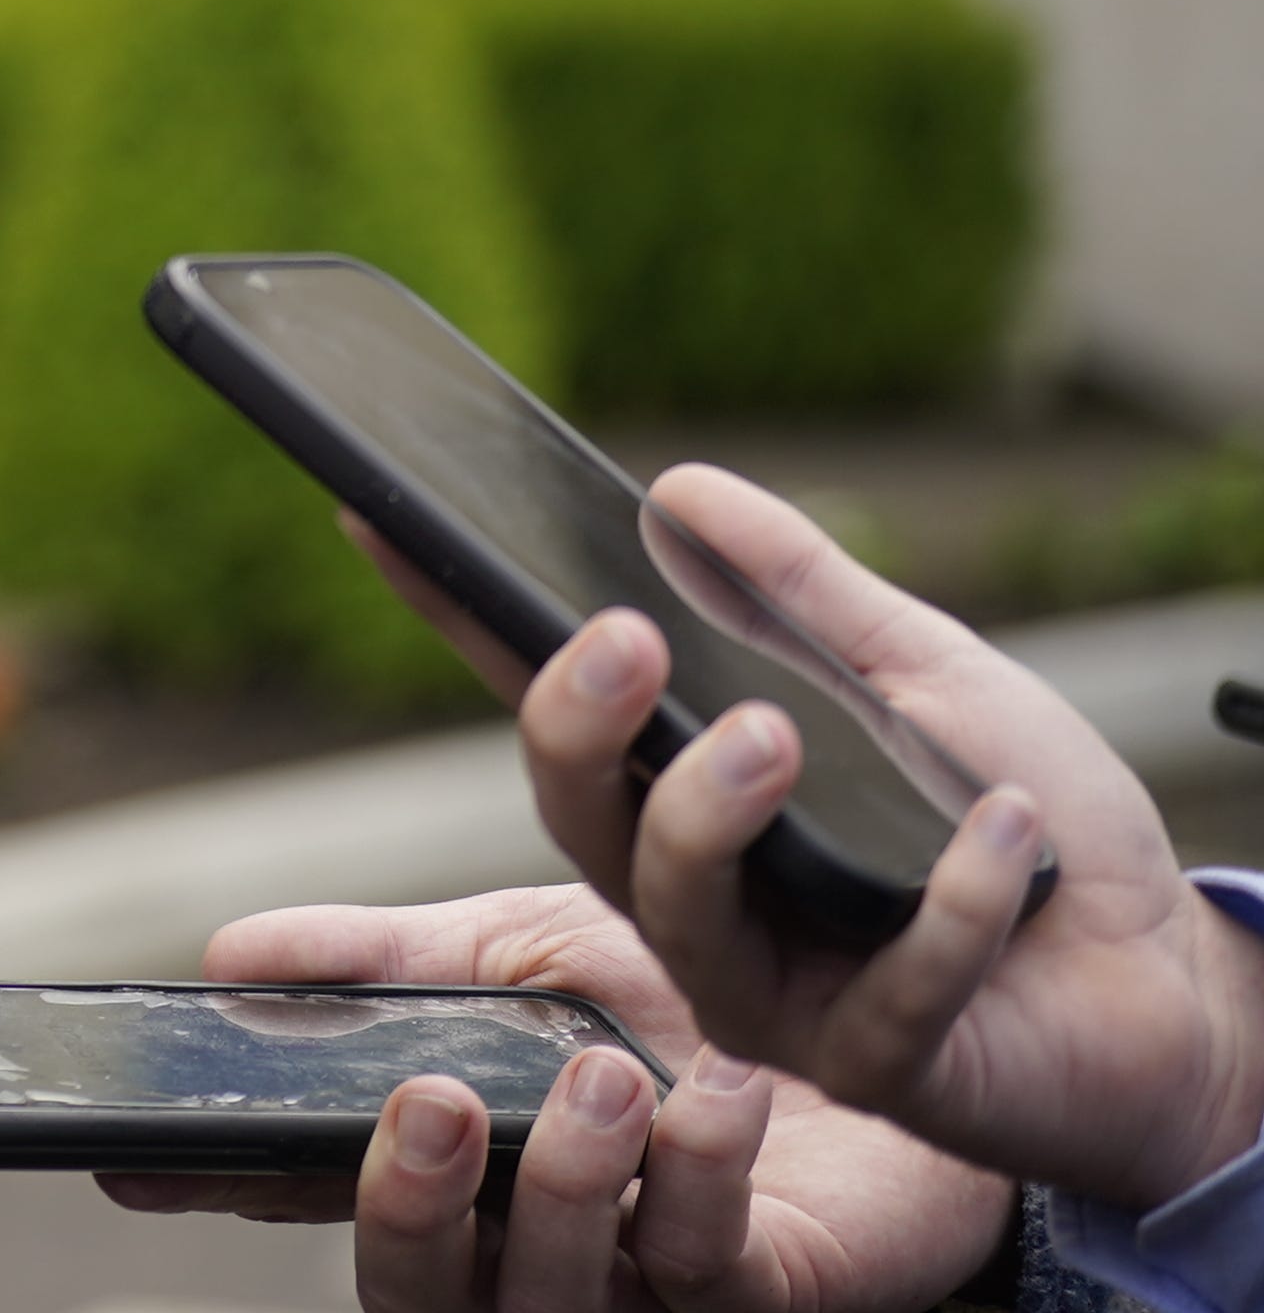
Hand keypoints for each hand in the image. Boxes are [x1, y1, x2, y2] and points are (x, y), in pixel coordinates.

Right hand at [102, 887, 1008, 1310]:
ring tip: (608, 1074)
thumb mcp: (522, 956)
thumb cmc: (689, 998)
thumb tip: (225, 960)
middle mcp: (524, 1250)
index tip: (135, 1161)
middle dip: (410, 1210)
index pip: (309, 1193)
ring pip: (554, 1300)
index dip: (221, 1185)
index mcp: (451, 1171)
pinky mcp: (760, 1298)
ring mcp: (639, 1291)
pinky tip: (726, 1094)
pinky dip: (704, 1176)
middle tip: (434, 1100)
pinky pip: (706, 1270)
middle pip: (416, 1293)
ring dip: (570, 1187)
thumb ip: (386, 960)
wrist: (892, 1021)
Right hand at [475, 468, 1263, 1215]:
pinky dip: (952, 902)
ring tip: (780, 730)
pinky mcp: (883, 1070)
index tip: (378, 512)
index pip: (547, 697)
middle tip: (624, 636)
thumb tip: (679, 488)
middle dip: (575, 725)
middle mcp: (704, 901)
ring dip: (715, 815)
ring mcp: (781, 993)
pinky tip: (1005, 831)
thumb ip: (803, 593)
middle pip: (576, 818)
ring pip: (684, 912)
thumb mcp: (920, 676)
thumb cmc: (1032, 824)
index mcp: (692, 796)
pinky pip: (889, 989)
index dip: (455, 613)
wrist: (1180, 980)